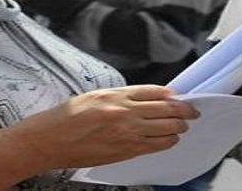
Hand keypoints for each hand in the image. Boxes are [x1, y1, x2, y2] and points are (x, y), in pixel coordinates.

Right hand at [9, 85, 199, 169]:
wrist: (49, 141)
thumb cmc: (64, 119)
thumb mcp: (91, 97)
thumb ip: (117, 97)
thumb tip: (140, 99)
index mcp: (114, 95)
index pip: (154, 91)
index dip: (170, 94)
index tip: (178, 96)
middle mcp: (124, 112)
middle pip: (166, 108)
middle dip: (184, 110)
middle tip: (192, 110)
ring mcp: (128, 132)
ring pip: (168, 127)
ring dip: (179, 126)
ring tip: (182, 125)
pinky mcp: (128, 150)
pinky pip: (158, 145)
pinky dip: (169, 141)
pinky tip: (169, 139)